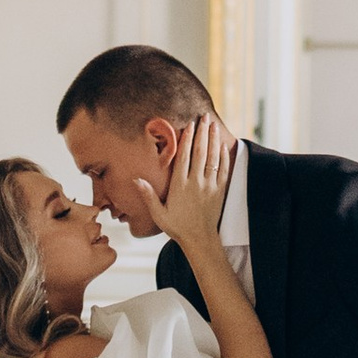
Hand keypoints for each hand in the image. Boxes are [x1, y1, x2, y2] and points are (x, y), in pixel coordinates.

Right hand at [132, 113, 232, 252]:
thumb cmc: (177, 226)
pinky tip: (222, 145)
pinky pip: (223, 169)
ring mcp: (210, 186)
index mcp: (180, 187)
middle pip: (200, 153)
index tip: (189, 126)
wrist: (199, 239)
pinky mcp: (220, 190)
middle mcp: (196, 184)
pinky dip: (223, 156)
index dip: (187, 140)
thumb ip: (148, 195)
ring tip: (213, 125)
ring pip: (212, 158)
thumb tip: (135, 180)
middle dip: (202, 134)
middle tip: (204, 117)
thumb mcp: (158, 213)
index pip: (184, 158)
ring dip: (213, 140)